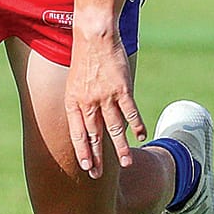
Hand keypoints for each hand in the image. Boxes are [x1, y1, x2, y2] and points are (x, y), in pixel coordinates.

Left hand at [62, 30, 142, 177]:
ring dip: (120, 148)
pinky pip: (130, 112)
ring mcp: (105, 96)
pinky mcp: (121, 88)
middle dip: (97, 158)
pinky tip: (140, 137)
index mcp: (73, 102)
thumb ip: (81, 104)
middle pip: (93, 136)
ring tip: (126, 164)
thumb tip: (88, 124)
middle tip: (99, 177)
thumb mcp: (74, 84)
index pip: (76, 133)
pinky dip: (136, 125)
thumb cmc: (85, 60)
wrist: (94, 37)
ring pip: (113, 128)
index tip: (86, 167)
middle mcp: (88, 102)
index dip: (82, 151)